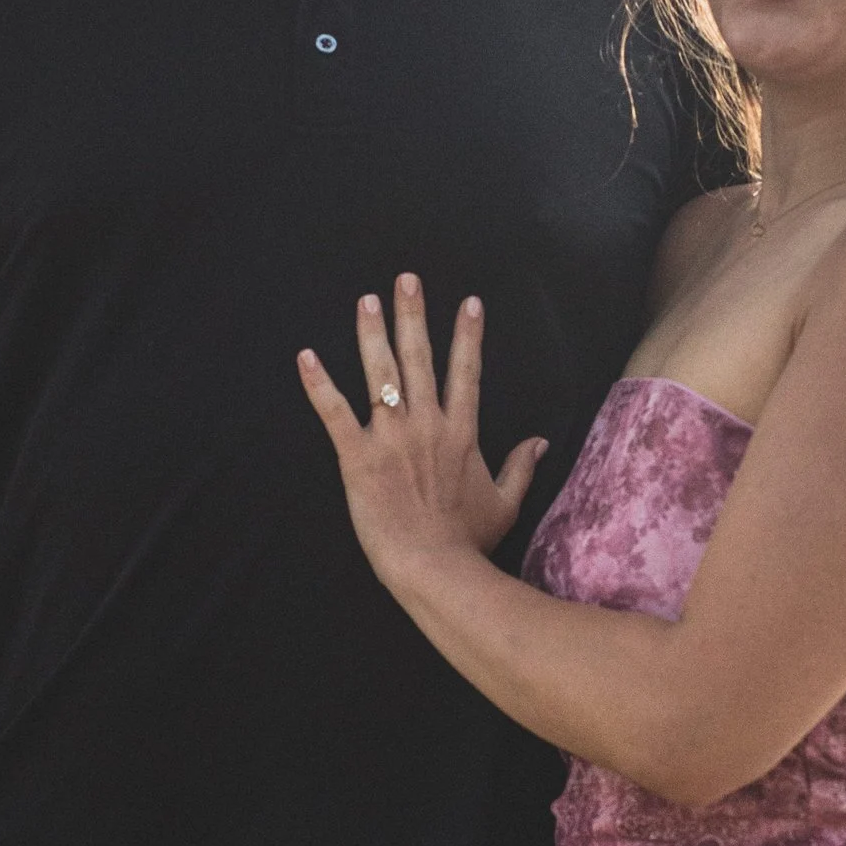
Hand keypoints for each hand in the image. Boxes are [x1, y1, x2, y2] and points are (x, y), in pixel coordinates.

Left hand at [299, 276, 546, 591]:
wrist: (434, 567)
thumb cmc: (468, 542)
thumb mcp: (505, 504)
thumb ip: (521, 468)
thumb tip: (540, 442)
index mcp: (461, 433)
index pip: (466, 372)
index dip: (467, 335)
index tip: (469, 302)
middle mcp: (427, 424)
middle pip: (419, 358)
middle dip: (413, 315)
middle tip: (406, 279)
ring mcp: (391, 437)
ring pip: (379, 373)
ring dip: (370, 333)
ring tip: (366, 300)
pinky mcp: (357, 456)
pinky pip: (334, 413)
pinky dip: (318, 384)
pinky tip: (306, 357)